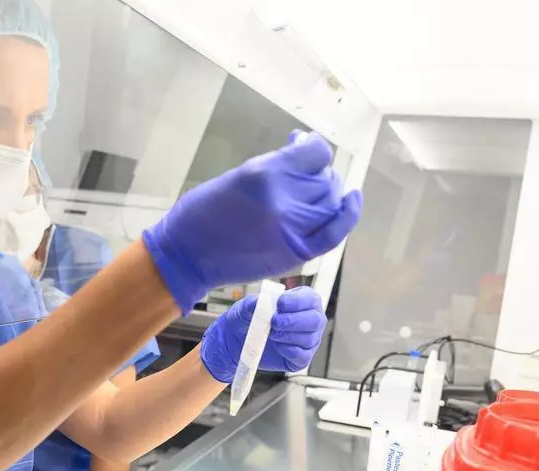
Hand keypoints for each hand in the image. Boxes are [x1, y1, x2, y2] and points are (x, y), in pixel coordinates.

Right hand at [142, 131, 361, 311]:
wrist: (186, 256)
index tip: (301, 147)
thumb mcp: (236, 175)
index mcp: (264, 175)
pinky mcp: (296, 253)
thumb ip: (273, 165)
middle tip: (302, 174)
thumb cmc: (202, 212)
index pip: (314, 152)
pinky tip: (352, 199)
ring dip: (328, 191)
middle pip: (323, 178)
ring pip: (331, 201)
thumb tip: (301, 147)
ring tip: (315, 189)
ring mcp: (293, 229)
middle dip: (316, 172)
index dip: (311, 147)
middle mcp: (284, 200)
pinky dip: (348, 215)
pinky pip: (335, 232)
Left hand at [199, 287, 327, 383]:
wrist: (237, 340)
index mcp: (304, 301)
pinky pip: (301, 356)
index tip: (280, 304)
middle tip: (273, 322)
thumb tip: (260, 303)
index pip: (310, 299)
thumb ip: (254, 303)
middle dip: (292, 321)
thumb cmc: (248, 318)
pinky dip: (288, 351)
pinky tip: (276, 346)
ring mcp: (309, 340)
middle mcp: (312, 320)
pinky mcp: (302, 358)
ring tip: (270, 334)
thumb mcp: (246, 307)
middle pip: (314, 320)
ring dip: (287, 336)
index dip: (296, 302)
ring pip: (308, 339)